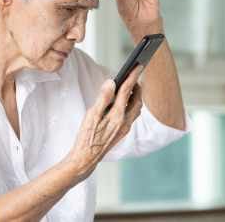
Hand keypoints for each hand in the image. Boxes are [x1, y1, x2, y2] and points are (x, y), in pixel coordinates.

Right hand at [66, 65, 142, 180]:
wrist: (86, 158)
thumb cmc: (86, 137)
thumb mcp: (91, 115)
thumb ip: (103, 98)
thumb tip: (111, 82)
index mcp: (117, 116)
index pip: (127, 91)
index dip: (132, 76)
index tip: (138, 65)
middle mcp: (125, 122)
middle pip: (137, 100)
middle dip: (137, 86)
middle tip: (133, 75)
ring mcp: (124, 128)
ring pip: (136, 108)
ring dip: (135, 96)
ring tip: (130, 86)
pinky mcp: (122, 131)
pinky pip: (131, 114)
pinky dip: (131, 104)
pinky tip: (123, 103)